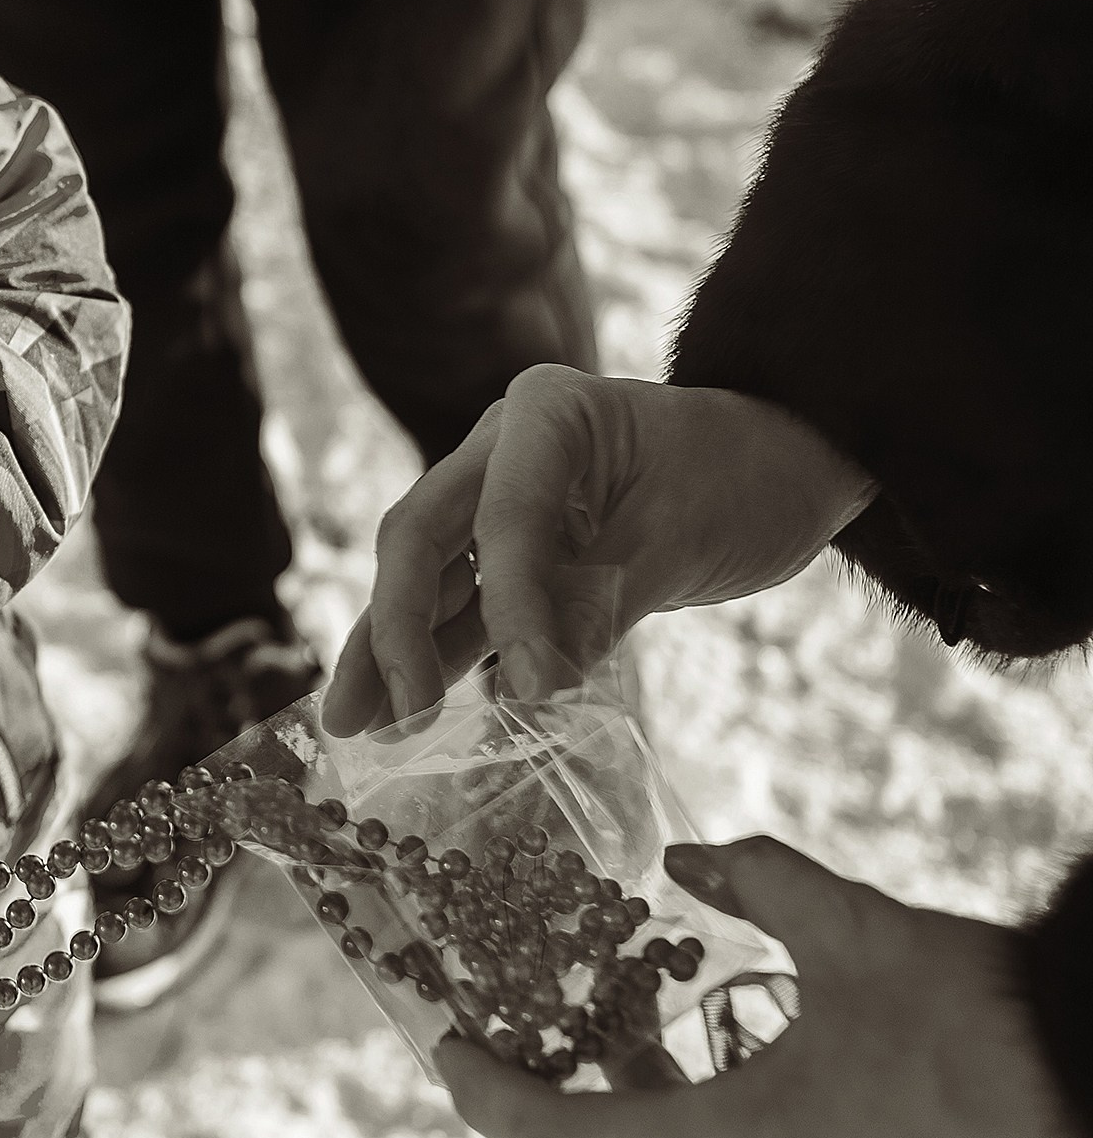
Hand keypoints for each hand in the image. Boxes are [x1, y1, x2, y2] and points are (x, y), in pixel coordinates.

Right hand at [324, 367, 874, 732]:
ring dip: (389, 650)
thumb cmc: (744, 478)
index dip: (507, 606)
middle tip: (383, 716)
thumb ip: (602, 604)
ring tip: (352, 723)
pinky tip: (405, 711)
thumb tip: (531, 689)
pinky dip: (439, 656)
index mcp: (544, 413)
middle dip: (393, 630)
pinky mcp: (516, 553)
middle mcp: (499, 450)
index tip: (529, 689)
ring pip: (425, 579)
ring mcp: (497, 499)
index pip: (501, 517)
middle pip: (421, 538)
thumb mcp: (684, 536)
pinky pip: (463, 606)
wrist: (785, 466)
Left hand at [435, 837, 1092, 1137]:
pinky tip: (747, 1024)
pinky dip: (731, 1092)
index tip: (445, 1052)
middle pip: (637, 1129)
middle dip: (595, 1053)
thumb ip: (748, 879)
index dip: (492, 1097)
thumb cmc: (974, 1013)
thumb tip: (687, 863)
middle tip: (566, 983)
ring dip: (670, 1068)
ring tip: (652, 987)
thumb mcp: (842, 921)